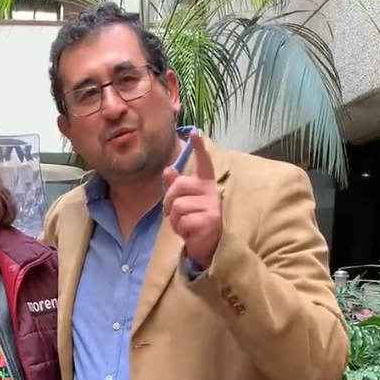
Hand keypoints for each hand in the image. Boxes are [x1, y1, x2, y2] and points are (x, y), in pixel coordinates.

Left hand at [163, 130, 222, 268]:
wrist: (208, 246)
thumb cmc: (194, 221)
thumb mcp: (184, 203)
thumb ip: (176, 187)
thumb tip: (167, 170)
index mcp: (205, 185)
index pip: (204, 164)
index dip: (199, 149)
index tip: (194, 133)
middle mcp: (211, 192)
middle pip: (178, 186)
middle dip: (168, 201)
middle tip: (171, 214)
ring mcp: (212, 206)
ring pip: (177, 206)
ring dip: (174, 220)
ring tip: (184, 225)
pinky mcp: (210, 221)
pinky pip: (182, 221)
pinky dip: (181, 230)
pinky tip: (190, 233)